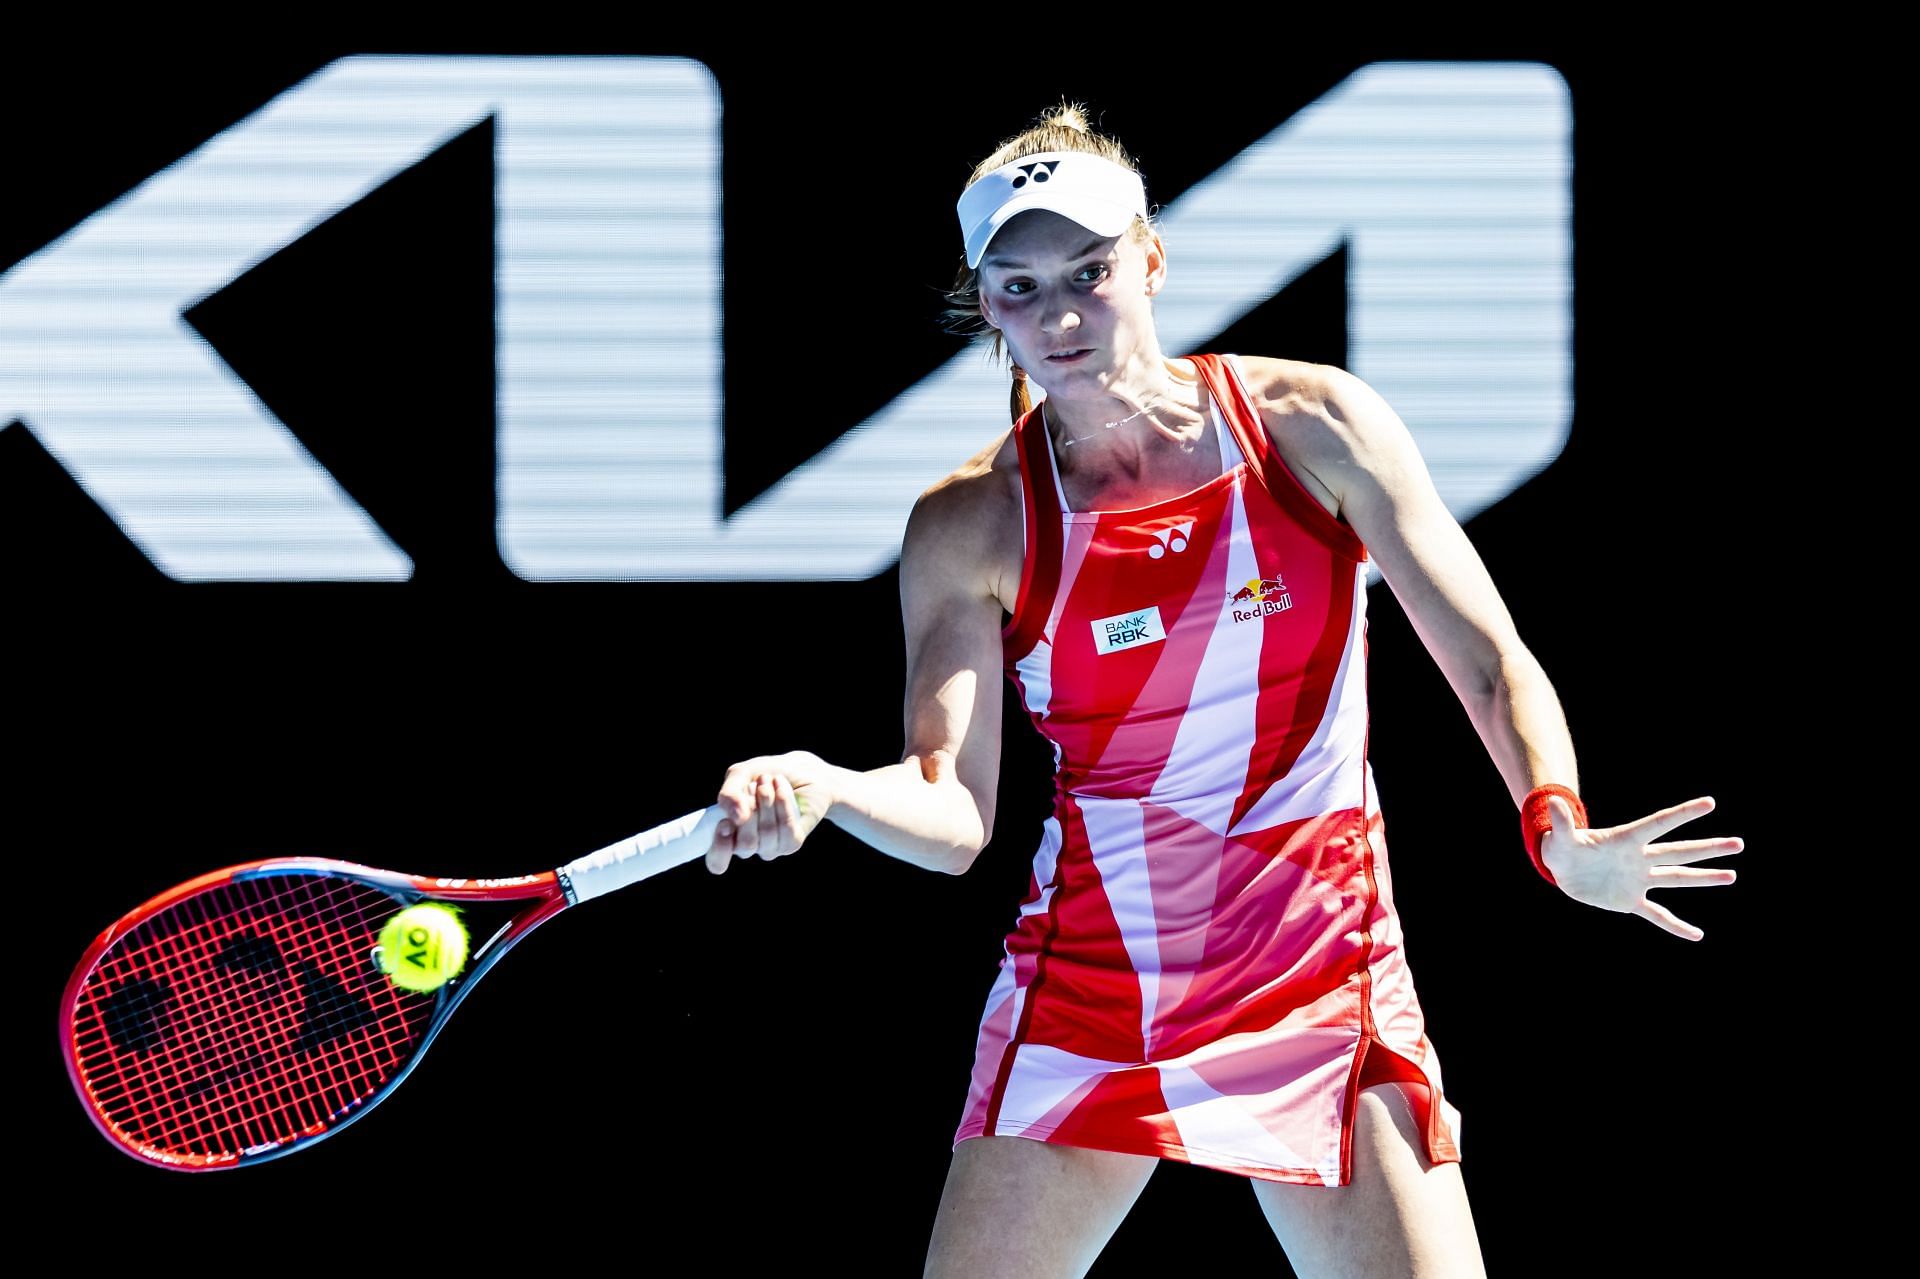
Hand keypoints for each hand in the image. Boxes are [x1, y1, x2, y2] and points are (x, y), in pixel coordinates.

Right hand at [706, 750, 834, 873]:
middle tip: (753, 785)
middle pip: (745, 844)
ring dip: (767, 801)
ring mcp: (769, 847)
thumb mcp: (739, 776)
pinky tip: (781, 787)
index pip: (717, 861)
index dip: (720, 848)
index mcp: (728, 834)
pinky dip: (783, 803)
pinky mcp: (791, 843)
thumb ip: (729, 794)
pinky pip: (786, 828)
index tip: (725, 824)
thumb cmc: (764, 775)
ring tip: (768, 780)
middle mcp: (747, 846)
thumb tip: (735, 818)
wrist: (799, 770)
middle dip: (750, 809)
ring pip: (767, 833)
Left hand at [1542, 794, 1741, 940]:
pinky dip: (1675, 926)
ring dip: (1704, 878)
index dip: (1682, 814)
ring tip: (1731, 875)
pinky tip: (1696, 936)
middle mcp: (1639, 858)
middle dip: (1708, 849)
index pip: (1659, 824)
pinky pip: (1658, 915)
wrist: (1563, 870)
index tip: (1709, 803)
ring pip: (1677, 878)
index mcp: (1626, 839)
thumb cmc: (1563, 847)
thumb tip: (1552, 801)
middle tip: (1738, 844)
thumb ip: (1562, 822)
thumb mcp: (1561, 837)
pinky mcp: (1631, 900)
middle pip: (1679, 852)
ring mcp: (1639, 879)